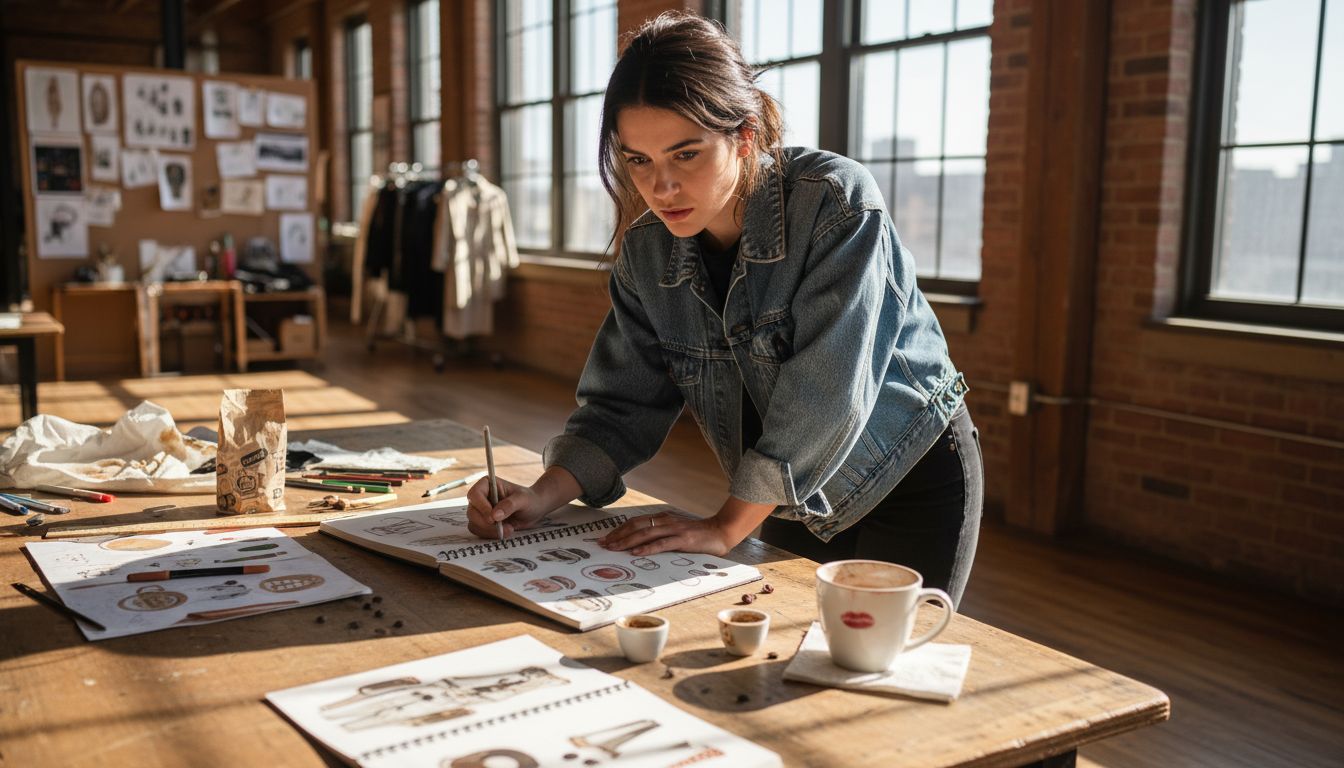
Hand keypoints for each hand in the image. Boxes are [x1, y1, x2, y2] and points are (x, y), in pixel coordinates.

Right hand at [464, 477, 553, 539]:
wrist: (535, 509)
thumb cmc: (529, 499)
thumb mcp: (523, 499)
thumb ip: (509, 505)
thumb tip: (494, 516)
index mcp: (487, 484)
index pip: (474, 494)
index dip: (481, 507)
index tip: (493, 518)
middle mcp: (481, 497)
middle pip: (472, 512)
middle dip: (486, 523)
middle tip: (503, 527)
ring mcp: (481, 511)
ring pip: (474, 523)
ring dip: (489, 531)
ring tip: (509, 529)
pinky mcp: (484, 522)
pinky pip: (479, 531)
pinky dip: (490, 535)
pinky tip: (505, 532)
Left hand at [597, 511, 733, 556]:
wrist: (722, 531)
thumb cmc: (699, 535)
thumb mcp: (676, 531)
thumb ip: (662, 535)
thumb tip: (642, 545)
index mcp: (663, 518)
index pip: (636, 522)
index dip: (619, 530)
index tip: (606, 538)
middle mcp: (666, 521)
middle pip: (636, 526)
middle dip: (618, 535)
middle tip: (603, 544)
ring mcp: (674, 530)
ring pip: (646, 534)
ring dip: (627, 542)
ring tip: (614, 548)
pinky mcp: (683, 540)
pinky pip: (662, 544)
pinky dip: (648, 548)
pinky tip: (637, 553)